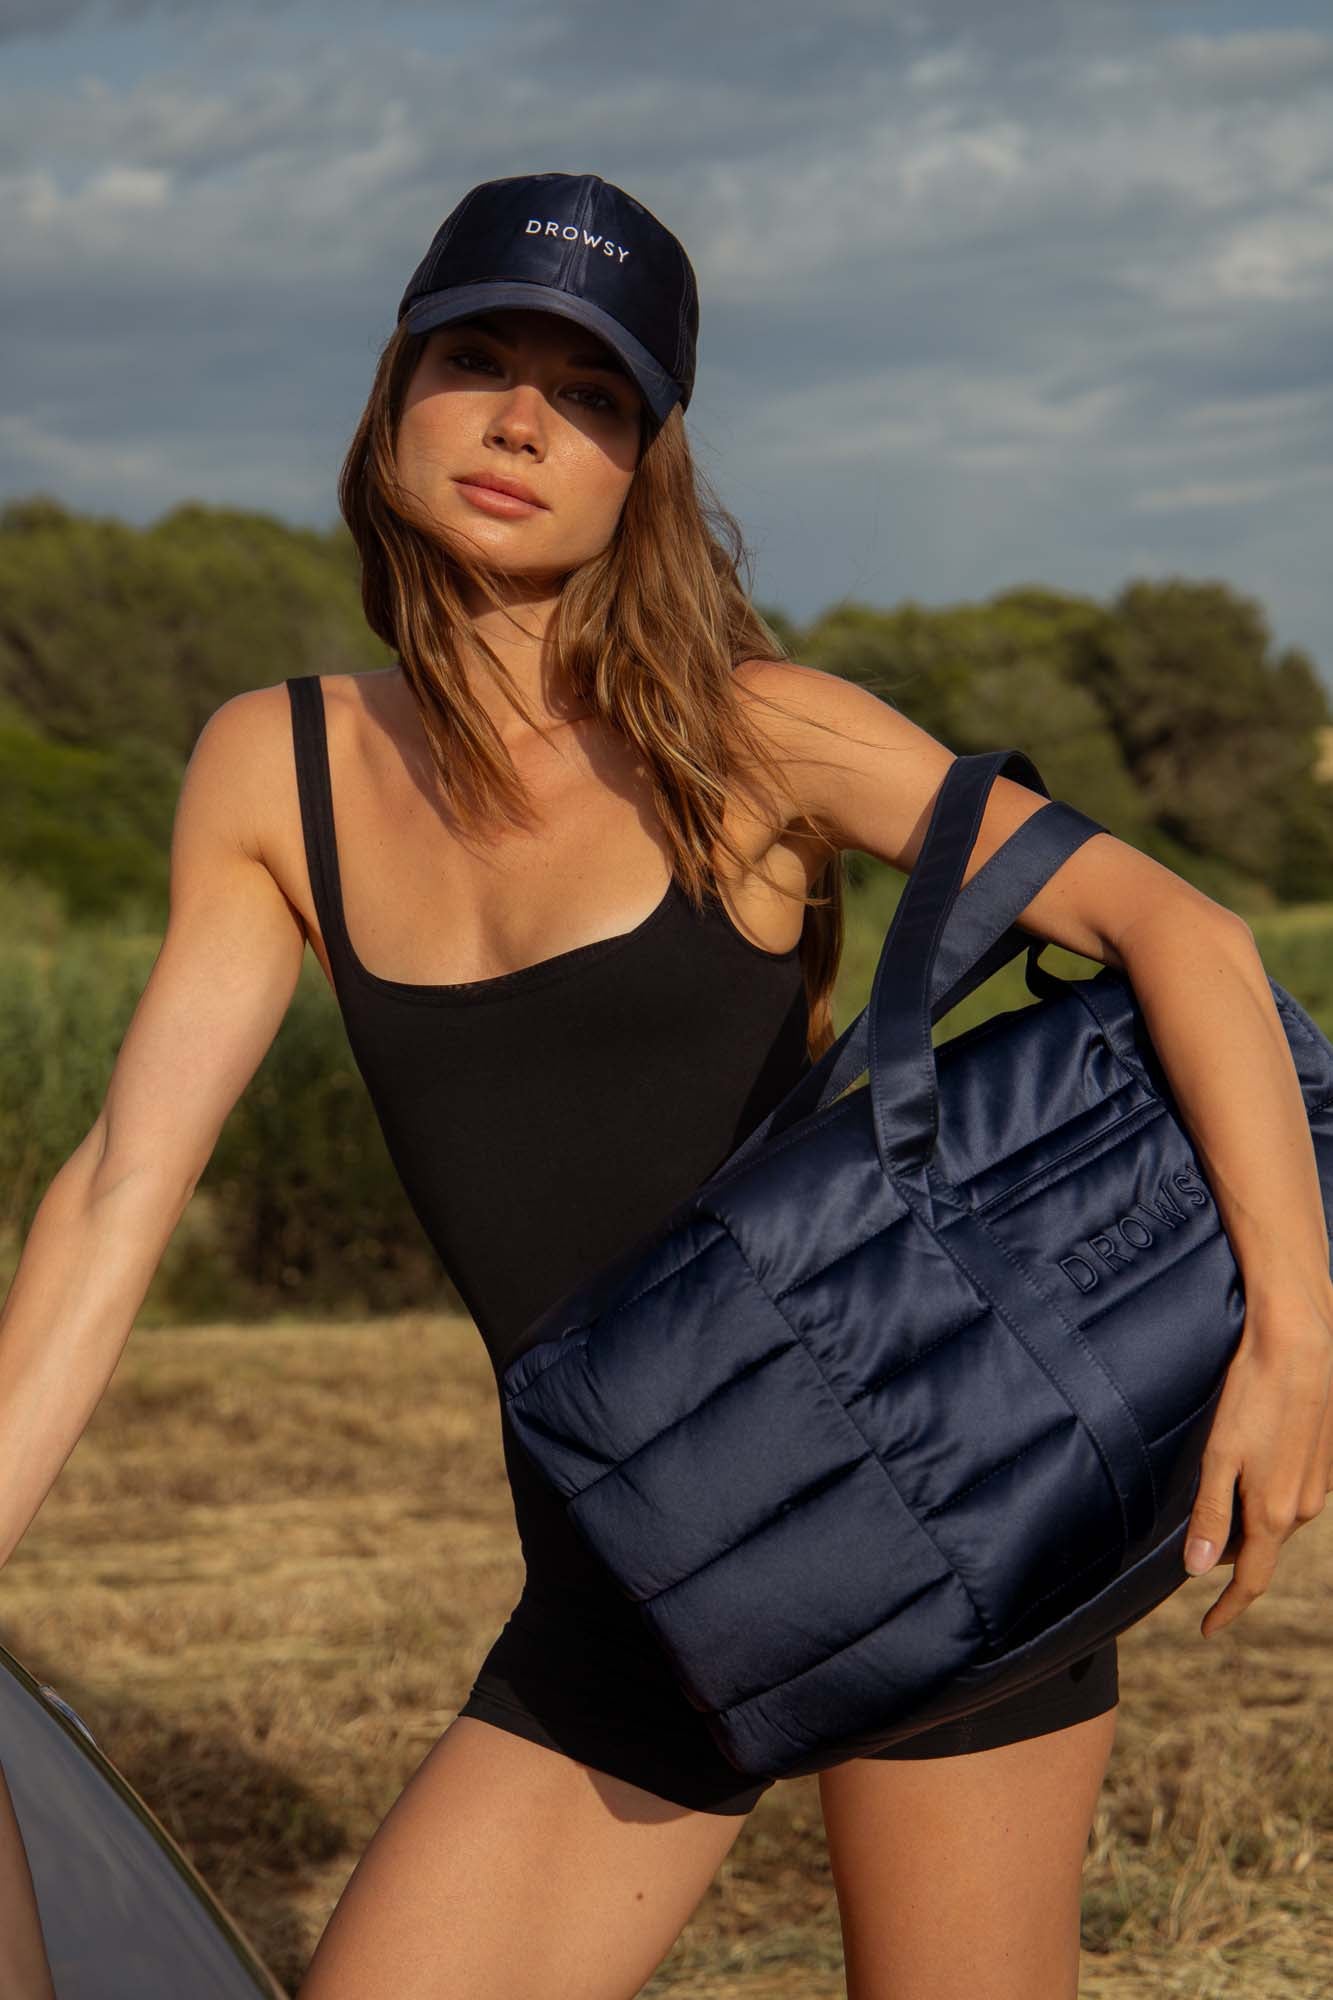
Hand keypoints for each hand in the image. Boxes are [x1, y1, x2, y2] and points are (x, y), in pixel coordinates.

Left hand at [1183, 1299, 1332, 1638]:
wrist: (1301, 1349)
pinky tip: (1252, 1470)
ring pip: (1279, 1522)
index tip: (1206, 1627)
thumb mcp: (1219, 1457)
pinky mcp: (1327, 1464)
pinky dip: (1269, 1498)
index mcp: (1274, 1514)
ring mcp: (1321, 1487)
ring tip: (1220, 1504)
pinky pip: (1293, 1496)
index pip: (1251, 1581)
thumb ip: (1211, 1515)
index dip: (1227, 1609)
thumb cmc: (1253, 1397)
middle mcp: (1304, 1509)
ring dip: (1251, 1524)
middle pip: (1263, 1550)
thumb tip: (1197, 1569)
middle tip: (1197, 1547)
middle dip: (1232, 1556)